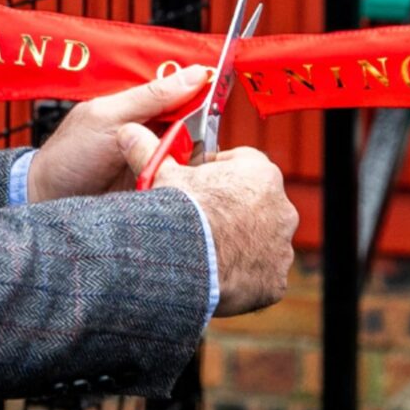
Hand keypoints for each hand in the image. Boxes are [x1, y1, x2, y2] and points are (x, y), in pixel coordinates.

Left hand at [23, 66, 213, 202]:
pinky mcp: (160, 191)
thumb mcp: (110, 117)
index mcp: (143, 107)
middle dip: (201, 138)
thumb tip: (196, 73)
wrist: (49, 199)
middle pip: (198, 130)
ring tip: (173, 170)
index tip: (221, 97)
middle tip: (184, 146)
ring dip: (192, 165)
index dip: (207, 96)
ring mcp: (158, 163)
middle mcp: (155, 133)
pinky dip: (184, 186)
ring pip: (194, 160)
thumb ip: (152, 96)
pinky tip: (179, 188)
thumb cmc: (71, 154)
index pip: (188, 95)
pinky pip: (183, 186)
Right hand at [120, 133, 296, 317]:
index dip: (218, 173)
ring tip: (209, 252)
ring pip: (262, 240)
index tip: (200, 184)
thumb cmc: (179, 211)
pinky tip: (221, 276)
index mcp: (260, 172)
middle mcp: (280, 206)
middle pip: (256, 204)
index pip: (244, 164)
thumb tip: (126, 131)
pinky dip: (246, 276)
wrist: (187, 260)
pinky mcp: (277, 278)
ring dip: (242, 244)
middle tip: (203, 221)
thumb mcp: (161, 175)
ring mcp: (282, 245)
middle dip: (234, 211)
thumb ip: (149, 151)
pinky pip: (262, 274)